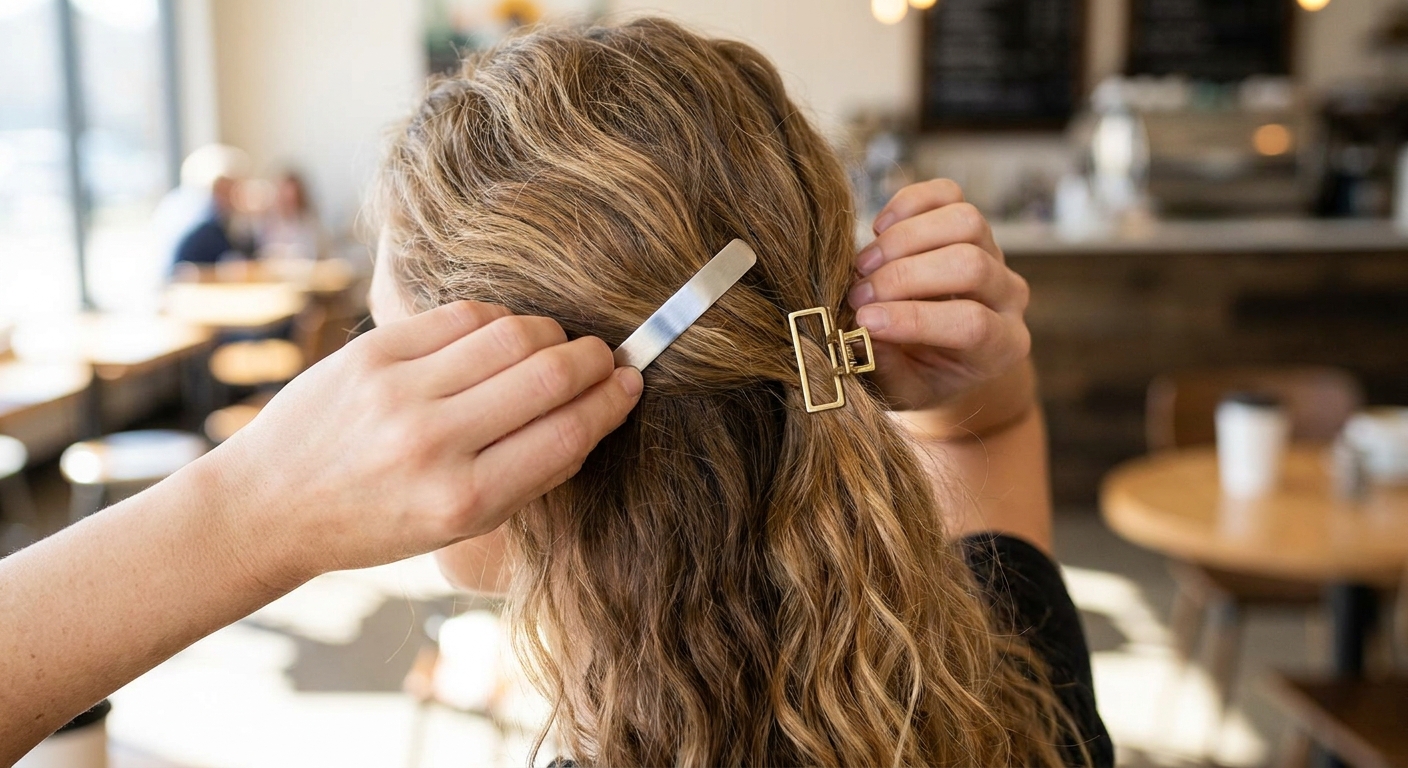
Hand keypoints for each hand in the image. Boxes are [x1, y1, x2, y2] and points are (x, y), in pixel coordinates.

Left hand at [212, 301, 642, 579]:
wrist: (269, 505)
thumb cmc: (373, 523)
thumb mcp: (457, 528)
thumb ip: (525, 476)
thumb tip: (591, 412)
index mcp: (463, 502)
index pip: (568, 435)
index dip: (612, 402)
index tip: (631, 385)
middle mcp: (433, 445)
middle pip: (549, 375)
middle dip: (594, 359)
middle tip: (606, 357)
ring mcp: (399, 392)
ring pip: (511, 334)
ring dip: (551, 334)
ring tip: (557, 345)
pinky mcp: (371, 351)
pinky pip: (461, 316)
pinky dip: (498, 320)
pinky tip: (503, 336)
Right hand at [847, 179, 1030, 412]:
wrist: (935, 353)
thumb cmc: (917, 376)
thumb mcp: (902, 389)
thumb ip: (885, 368)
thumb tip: (860, 332)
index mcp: (1001, 346)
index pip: (971, 323)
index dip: (915, 318)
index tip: (864, 320)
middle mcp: (1008, 296)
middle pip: (969, 264)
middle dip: (903, 276)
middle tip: (857, 294)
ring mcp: (994, 253)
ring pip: (964, 221)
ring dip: (903, 239)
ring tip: (863, 265)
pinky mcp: (969, 223)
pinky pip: (947, 194)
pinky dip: (907, 205)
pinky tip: (878, 231)